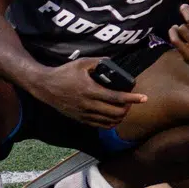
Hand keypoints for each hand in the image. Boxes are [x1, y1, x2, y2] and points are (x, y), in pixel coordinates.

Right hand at [32, 59, 146, 127]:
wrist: (45, 86)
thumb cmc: (64, 73)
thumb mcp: (82, 63)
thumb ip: (99, 62)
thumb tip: (113, 62)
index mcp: (90, 90)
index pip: (116, 98)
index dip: (132, 98)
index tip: (144, 98)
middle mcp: (88, 104)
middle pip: (115, 112)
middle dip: (128, 108)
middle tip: (132, 101)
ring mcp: (83, 114)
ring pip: (108, 121)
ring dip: (120, 116)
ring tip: (125, 109)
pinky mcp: (79, 119)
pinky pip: (98, 125)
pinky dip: (109, 123)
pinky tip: (114, 118)